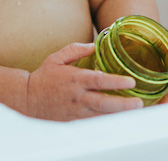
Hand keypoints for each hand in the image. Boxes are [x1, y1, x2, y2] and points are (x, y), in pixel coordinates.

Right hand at [24, 42, 142, 120]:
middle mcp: (78, 97)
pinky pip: (95, 122)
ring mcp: (77, 111)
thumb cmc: (44, 77)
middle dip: (123, 104)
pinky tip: (121, 118)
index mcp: (75, 79)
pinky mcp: (76, 120)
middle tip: (139, 103)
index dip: (116, 82)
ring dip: (119, 114)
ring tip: (136, 112)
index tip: (131, 81)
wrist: (28, 99)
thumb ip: (75, 50)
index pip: (99, 81)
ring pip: (102, 116)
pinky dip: (108, 120)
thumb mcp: (57, 57)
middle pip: (104, 103)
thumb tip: (94, 45)